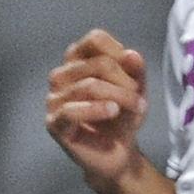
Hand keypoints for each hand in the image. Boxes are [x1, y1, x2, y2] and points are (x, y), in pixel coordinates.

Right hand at [44, 30, 148, 186]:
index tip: (134, 72)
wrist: (116, 153)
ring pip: (89, 86)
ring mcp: (54, 99)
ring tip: (137, 108)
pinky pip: (72, 110)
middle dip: (125, 80)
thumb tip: (131, 54)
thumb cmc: (122, 117)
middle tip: (139, 98)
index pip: (94, 40)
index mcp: (77, 61)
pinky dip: (96, 109)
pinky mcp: (54, 122)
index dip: (118, 52)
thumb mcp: (136, 90)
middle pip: (98, 63)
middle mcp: (61, 75)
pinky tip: (113, 111)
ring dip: (120, 97)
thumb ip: (136, 71)